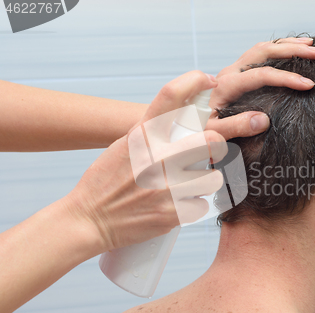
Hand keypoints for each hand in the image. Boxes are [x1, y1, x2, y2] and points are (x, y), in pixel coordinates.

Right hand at [63, 71, 223, 251]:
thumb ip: (152, 132)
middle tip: (212, 153)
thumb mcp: (124, 146)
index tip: (210, 81)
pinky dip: (193, 207)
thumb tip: (183, 118)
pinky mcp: (173, 214)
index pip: (171, 95)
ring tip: (187, 186)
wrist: (89, 220)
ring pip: (213, 178)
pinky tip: (178, 206)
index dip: (195, 81)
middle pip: (212, 140)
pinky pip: (203, 205)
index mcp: (142, 136)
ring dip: (205, 182)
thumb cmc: (105, 181)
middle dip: (218, 147)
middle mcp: (157, 158)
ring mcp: (166, 187)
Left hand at [206, 37, 314, 139]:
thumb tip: (263, 120)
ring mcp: (232, 71)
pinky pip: (258, 55)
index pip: (261, 75)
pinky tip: (292, 53)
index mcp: (226, 85)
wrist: (186, 126)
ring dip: (287, 45)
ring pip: (262, 49)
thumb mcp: (213, 133)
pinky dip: (277, 50)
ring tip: (310, 47)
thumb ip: (234, 126)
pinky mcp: (235, 74)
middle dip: (293, 50)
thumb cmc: (198, 131)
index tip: (308, 85)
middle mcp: (229, 73)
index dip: (286, 78)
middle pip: (264, 52)